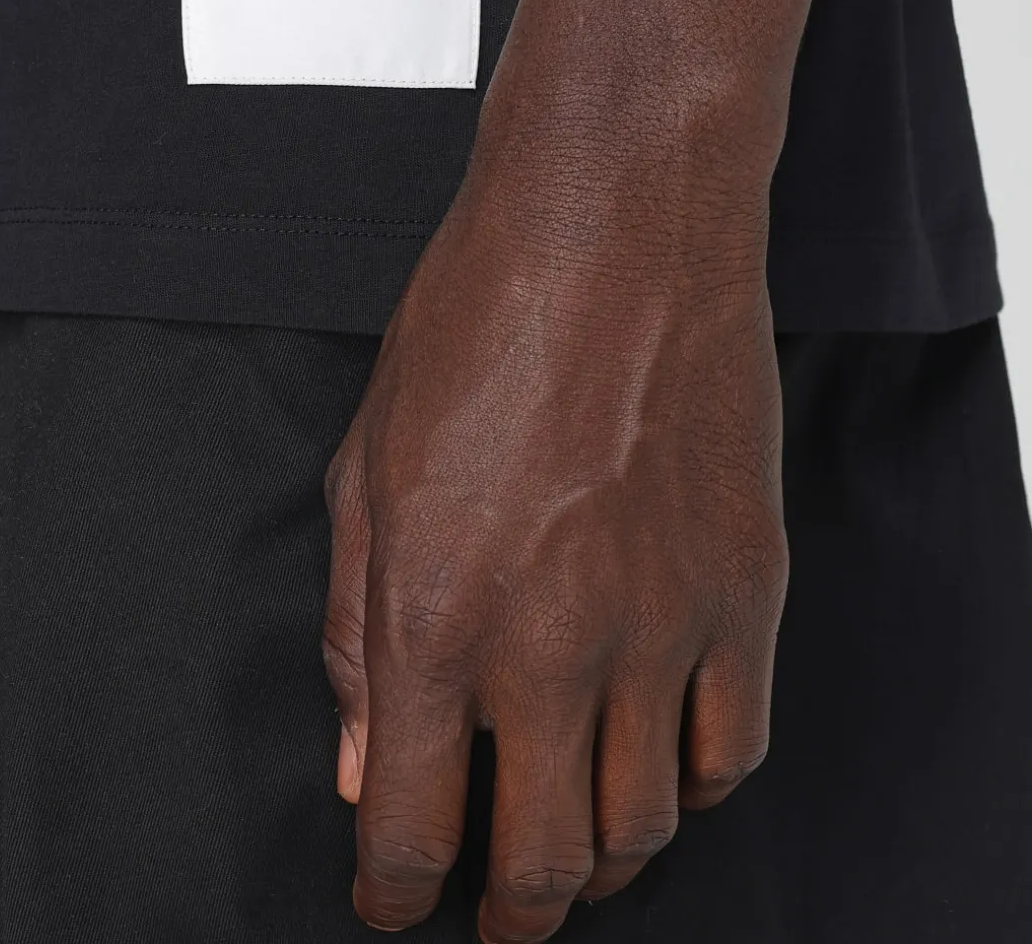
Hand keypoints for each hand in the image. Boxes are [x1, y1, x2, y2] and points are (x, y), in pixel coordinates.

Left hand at [322, 145, 787, 942]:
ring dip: (603, 861)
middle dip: (510, 914)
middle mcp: (551, 645)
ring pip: (646, 827)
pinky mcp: (747, 588)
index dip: (396, 896)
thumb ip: (355, 633)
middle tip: (497, 912)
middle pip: (543, 863)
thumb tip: (368, 764)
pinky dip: (693, 785)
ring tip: (576, 844)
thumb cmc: (476, 323)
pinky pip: (735, 748)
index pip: (412, 830)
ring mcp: (664, 623)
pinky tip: (660, 761)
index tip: (395, 904)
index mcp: (432, 615)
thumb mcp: (366, 467)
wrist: (617, 226)